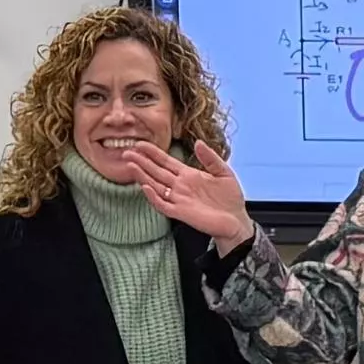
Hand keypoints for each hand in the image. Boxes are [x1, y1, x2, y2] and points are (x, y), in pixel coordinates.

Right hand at [137, 138, 256, 252]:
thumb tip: (199, 142)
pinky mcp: (180, 213)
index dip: (153, 153)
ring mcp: (178, 199)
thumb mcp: (224, 172)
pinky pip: (162, 204)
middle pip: (156, 171)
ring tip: (131, 165)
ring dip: (142, 176)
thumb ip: (210, 158)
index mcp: (188, 174)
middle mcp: (180, 186)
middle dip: (141, 161)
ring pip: (155, 186)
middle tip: (127, 152)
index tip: (140, 144)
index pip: (166, 161)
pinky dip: (153, 197)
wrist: (236, 221)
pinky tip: (145, 187)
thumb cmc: (230, 199)